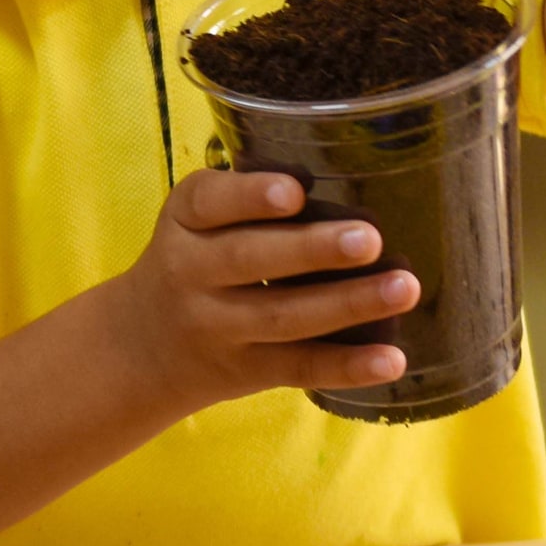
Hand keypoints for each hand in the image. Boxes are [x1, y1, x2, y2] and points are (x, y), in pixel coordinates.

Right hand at [99, 169, 419, 414]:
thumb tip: (350, 174)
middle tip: (371, 239)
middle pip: (251, 260)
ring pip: (283, 317)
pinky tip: (392, 360)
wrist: (142, 346)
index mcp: (184, 221)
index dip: (251, 196)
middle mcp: (192, 273)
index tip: (296, 191)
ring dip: (348, 304)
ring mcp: (218, 328)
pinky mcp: (245, 371)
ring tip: (403, 287)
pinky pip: (299, 368)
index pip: (209, 203)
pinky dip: (347, 367)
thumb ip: (248, 200)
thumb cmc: (195, 260)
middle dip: (313, 250)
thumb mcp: (196, 221)